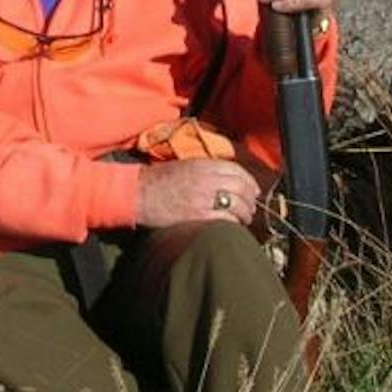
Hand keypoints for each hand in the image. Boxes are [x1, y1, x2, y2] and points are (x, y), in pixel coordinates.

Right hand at [136, 158, 260, 227]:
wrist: (137, 193)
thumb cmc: (157, 180)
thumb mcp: (183, 166)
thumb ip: (205, 170)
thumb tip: (226, 180)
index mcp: (202, 165)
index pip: (236, 170)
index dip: (249, 182)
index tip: (253, 190)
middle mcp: (207, 179)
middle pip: (241, 188)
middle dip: (250, 199)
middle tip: (250, 208)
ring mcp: (203, 198)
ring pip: (238, 205)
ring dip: (245, 213)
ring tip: (243, 219)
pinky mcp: (198, 216)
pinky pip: (226, 220)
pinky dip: (233, 224)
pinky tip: (232, 227)